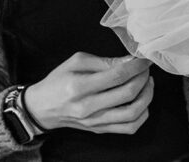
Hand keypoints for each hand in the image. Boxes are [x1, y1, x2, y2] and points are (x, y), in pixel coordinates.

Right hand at [22, 53, 153, 134]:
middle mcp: (88, 107)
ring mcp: (94, 121)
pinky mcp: (99, 130)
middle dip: (144, 77)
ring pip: (133, 113)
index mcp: (79, 87)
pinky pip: (129, 128)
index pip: (117, 76)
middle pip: (128, 93)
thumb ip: (105, 61)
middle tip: (145, 69)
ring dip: (147, 95)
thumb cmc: (59, 81)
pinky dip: (142, 114)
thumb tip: (131, 60)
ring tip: (147, 83)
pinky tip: (141, 100)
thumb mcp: (77, 62)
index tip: (145, 58)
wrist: (41, 108)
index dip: (137, 66)